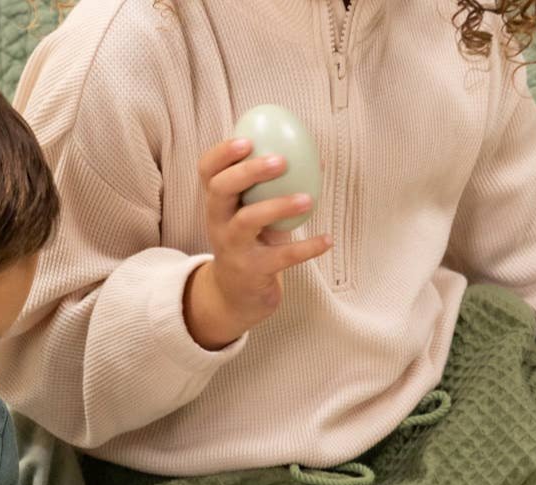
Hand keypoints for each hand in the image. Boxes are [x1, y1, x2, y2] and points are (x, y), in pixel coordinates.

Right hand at [183, 137, 331, 349]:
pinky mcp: (253, 272)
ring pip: (248, 220)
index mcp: (217, 204)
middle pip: (222, 189)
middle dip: (248, 171)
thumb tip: (315, 157)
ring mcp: (233, 248)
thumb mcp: (253, 213)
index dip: (222, 153)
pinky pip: (282, 257)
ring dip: (279, 206)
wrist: (237, 295)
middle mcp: (218, 223)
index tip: (247, 139)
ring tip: (308, 199)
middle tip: (280, 161)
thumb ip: (272, 188)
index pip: (207, 171)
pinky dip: (307, 248)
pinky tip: (327, 240)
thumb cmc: (251, 243)